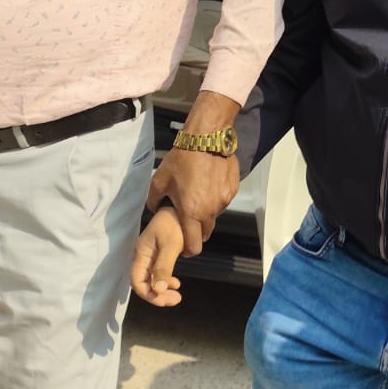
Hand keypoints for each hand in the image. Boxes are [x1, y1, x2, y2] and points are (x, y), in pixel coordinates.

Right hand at [130, 207, 186, 306]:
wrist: (181, 209)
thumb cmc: (174, 223)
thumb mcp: (171, 246)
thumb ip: (164, 268)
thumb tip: (158, 289)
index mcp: (141, 254)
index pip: (137, 281)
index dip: (148, 294)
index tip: (163, 301)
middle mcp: (143, 257)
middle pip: (144, 283)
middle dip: (158, 295)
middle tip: (175, 300)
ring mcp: (151, 256)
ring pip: (153, 280)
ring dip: (163, 290)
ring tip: (177, 296)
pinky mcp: (160, 255)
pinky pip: (159, 274)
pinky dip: (166, 281)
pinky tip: (176, 284)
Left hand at [146, 90, 241, 254]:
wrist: (206, 139)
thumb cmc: (182, 160)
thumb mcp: (159, 181)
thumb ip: (155, 202)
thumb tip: (156, 209)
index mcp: (191, 212)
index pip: (194, 244)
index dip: (189, 250)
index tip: (185, 248)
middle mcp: (210, 210)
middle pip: (206, 232)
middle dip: (198, 231)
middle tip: (189, 220)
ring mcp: (224, 200)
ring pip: (215, 215)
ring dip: (207, 212)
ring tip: (198, 195)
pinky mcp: (233, 189)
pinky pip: (223, 200)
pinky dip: (215, 197)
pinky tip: (208, 184)